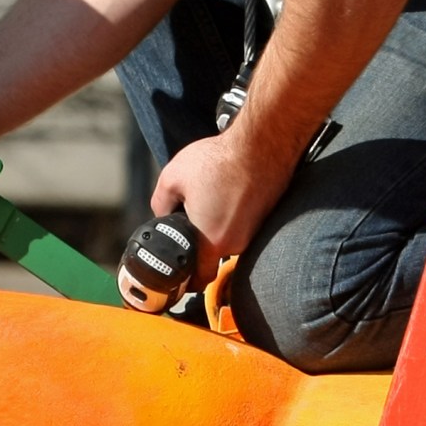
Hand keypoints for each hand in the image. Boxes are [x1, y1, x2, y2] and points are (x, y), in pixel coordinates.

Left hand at [148, 133, 294, 282]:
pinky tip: (229, 191)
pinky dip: (235, 212)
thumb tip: (162, 213)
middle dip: (201, 241)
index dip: (188, 283)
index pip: (201, 279)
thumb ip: (160, 202)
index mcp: (212, 240)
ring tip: (213, 196)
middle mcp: (237, 242)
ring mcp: (255, 230)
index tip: (181, 277)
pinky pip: (244, 222)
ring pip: (229, 236)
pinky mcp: (266, 215)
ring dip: (219, 224)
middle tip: (191, 216)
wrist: (262, 143)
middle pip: (213, 254)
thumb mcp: (173, 177)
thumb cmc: (219, 160)